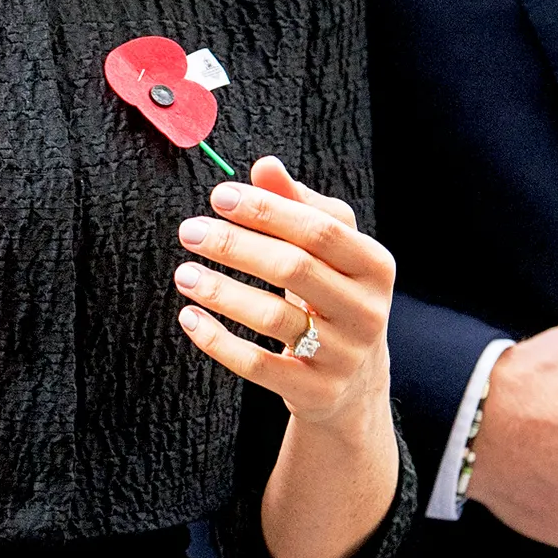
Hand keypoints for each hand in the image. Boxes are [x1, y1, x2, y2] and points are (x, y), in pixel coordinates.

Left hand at [174, 157, 394, 429]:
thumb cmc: (334, 297)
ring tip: (183, 274)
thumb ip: (299, 206)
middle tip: (189, 231)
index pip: (318, 230)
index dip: (267, 210)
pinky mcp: (315, 391)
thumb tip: (265, 166)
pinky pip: (258, 365)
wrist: (356, 383)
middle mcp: (367, 311)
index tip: (218, 197)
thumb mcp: (330, 252)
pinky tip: (190, 318)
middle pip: (294, 268)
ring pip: (273, 318)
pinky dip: (218, 341)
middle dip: (235, 246)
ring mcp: (342, 356)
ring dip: (220, 291)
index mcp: (375, 266)